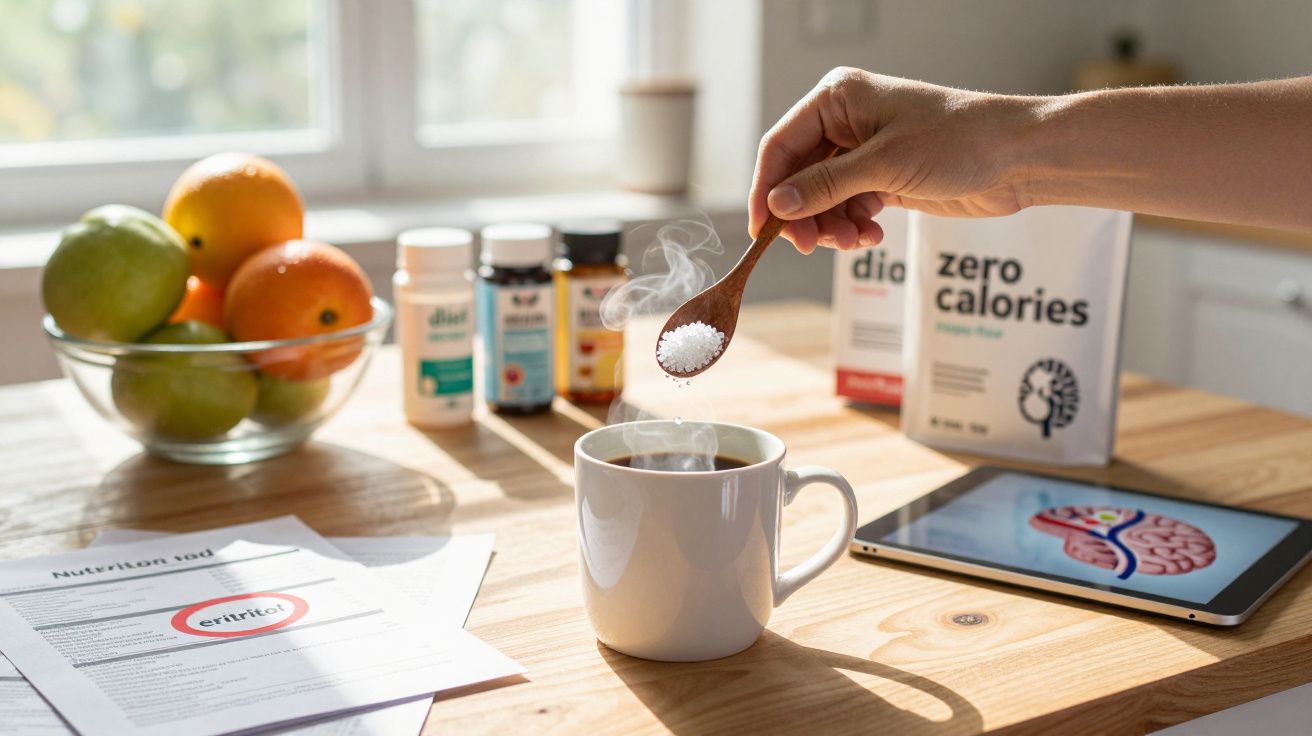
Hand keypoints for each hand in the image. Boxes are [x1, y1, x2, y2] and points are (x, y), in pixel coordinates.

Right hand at [749, 68, 1038, 252]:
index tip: (762, 231)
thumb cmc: (958, 142)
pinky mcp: (883, 177)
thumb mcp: (884, 166)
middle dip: (804, 215)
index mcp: (838, 99)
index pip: (780, 146)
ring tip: (855, 241)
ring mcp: (864, 151)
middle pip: (798, 177)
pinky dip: (853, 226)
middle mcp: (846, 122)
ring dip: (831, 226)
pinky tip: (872, 236)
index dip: (767, 190)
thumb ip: (825, 187)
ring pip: (822, 198)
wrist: (1017, 158)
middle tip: (812, 247)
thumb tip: (776, 206)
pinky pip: (848, 207)